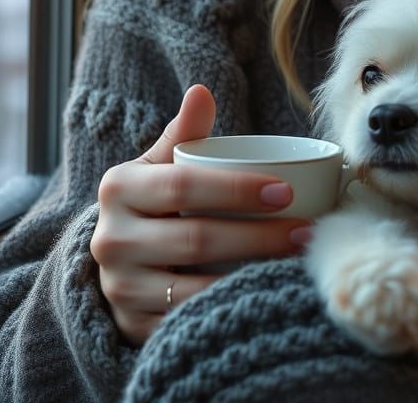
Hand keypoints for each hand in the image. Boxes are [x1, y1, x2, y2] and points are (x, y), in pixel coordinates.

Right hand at [90, 85, 313, 344]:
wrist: (117, 254)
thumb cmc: (154, 198)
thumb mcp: (161, 163)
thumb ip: (184, 132)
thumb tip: (201, 91)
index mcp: (118, 189)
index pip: (184, 186)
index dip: (236, 189)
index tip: (285, 190)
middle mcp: (110, 240)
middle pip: (195, 239)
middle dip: (258, 236)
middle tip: (307, 232)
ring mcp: (120, 288)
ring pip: (194, 288)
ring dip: (250, 278)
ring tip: (296, 265)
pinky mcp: (132, 327)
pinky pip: (187, 324)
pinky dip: (228, 312)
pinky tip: (263, 300)